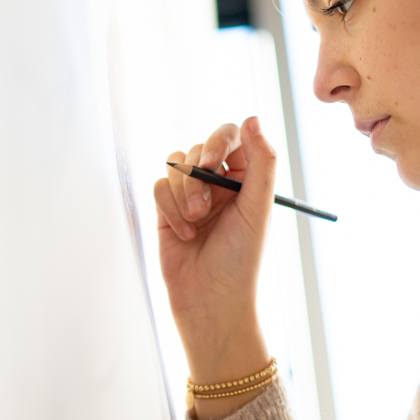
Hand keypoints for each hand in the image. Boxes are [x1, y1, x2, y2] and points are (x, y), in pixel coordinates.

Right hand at [153, 117, 275, 390]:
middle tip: (204, 206)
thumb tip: (253, 117)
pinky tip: (184, 235)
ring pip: (175, 166)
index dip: (217, 142)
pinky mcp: (167, 211)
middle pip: (198, 148)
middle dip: (197, 176)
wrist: (211, 302)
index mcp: (246, 179)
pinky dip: (169, 209)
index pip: (230, 137)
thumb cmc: (241, 261)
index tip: (212, 161)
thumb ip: (260, 162)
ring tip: (196, 224)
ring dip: (183, 195)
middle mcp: (219, 183)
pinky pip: (158, 187)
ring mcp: (191, 195)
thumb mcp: (258, 209)